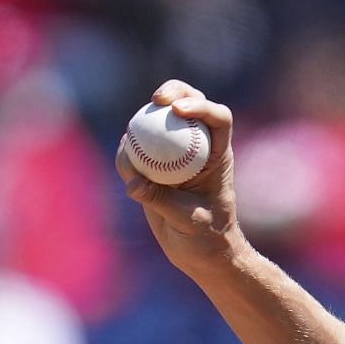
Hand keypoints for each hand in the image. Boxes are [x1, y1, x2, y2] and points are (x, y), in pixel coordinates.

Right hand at [116, 81, 245, 272]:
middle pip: (188, 103)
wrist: (199, 252)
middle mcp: (197, 146)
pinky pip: (135, 149)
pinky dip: (127, 153)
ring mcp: (173, 152)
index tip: (178, 110)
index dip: (201, 106)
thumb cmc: (206, 237)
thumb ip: (161, 200)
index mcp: (217, 154)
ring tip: (131, 143)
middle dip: (173, 91)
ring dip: (142, 120)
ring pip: (158, 120)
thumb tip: (134, 183)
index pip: (218, 118)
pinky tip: (125, 165)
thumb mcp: (188, 220)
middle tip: (157, 100)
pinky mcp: (152, 164)